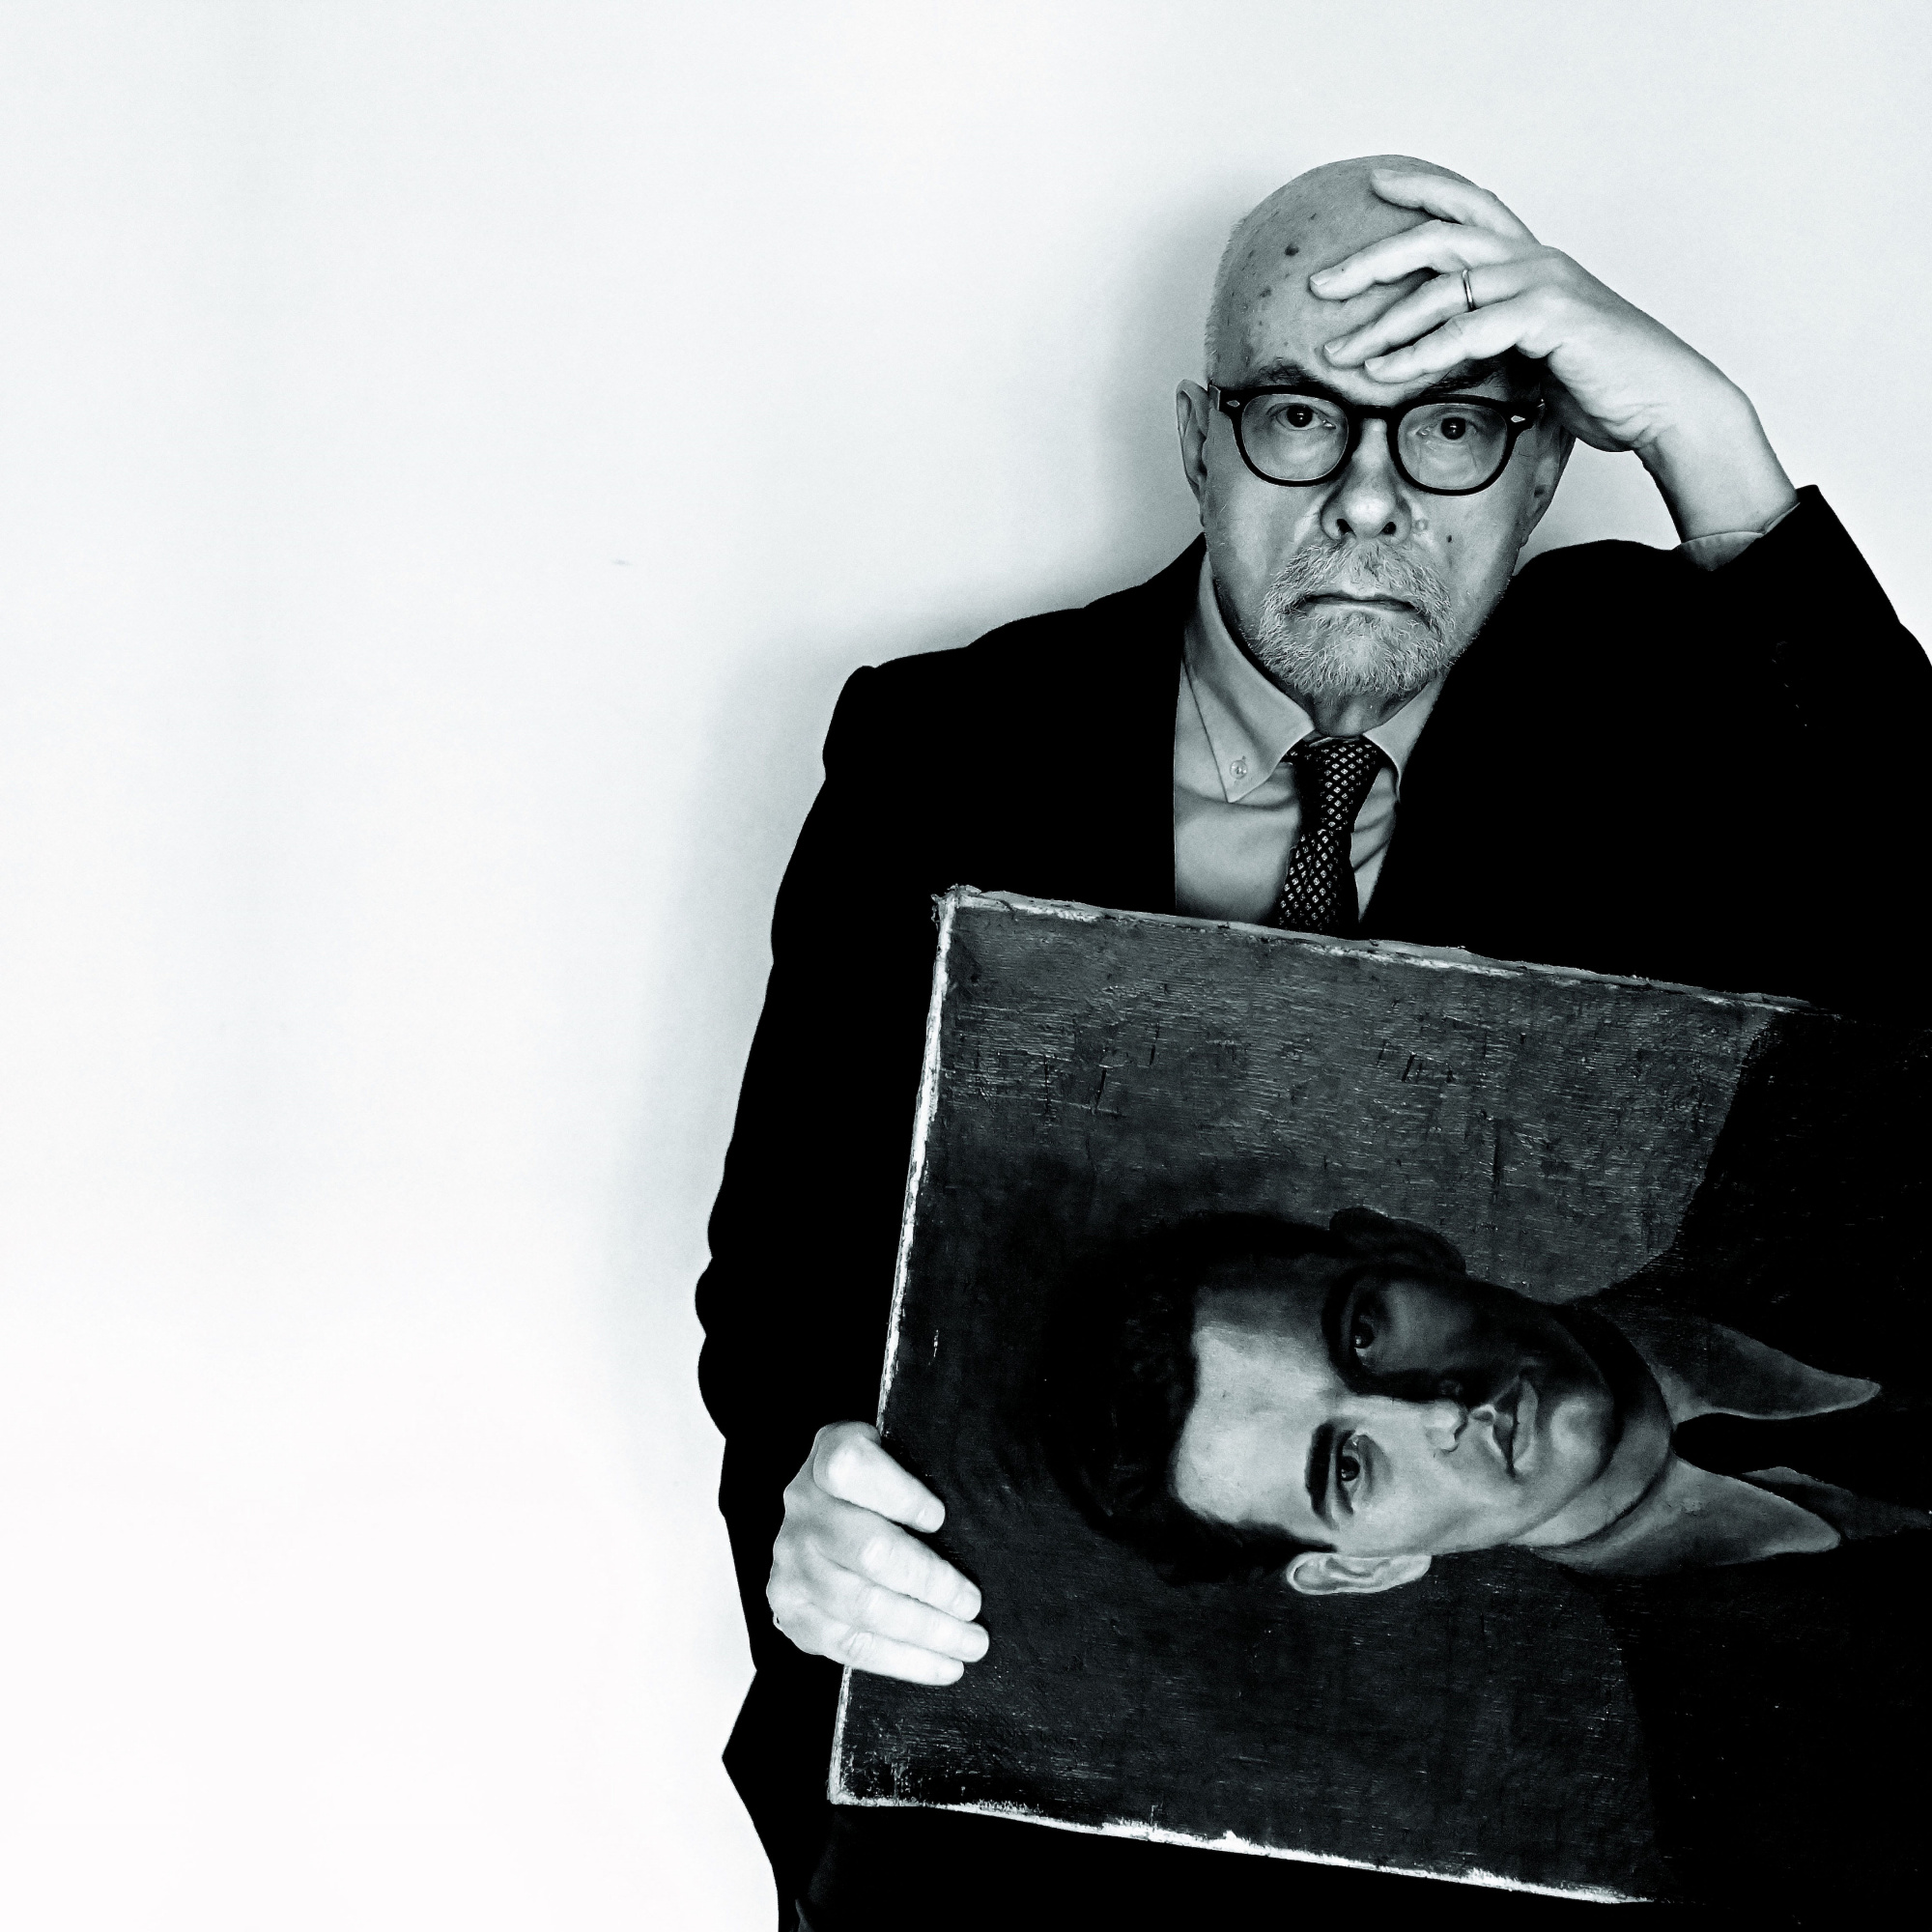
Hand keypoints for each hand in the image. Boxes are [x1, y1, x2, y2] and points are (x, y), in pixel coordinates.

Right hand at [767, 1421, 988, 1685]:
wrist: (825, 1514)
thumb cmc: (882, 1485)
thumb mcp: (899, 1455)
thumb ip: (926, 1470)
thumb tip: (980, 1516)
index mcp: (829, 1454)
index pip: (852, 1468)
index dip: (899, 1494)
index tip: (940, 1518)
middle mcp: (803, 1506)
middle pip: (869, 1550)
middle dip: (931, 1584)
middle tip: (973, 1605)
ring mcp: (791, 1561)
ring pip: (862, 1607)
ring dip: (926, 1632)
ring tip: (971, 1643)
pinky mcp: (791, 1609)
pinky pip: (849, 1646)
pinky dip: (902, 1661)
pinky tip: (942, 1665)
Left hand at [1311, 169, 1795, 538]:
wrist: (1663, 404)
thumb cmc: (1601, 386)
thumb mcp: (1532, 357)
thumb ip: (1489, 343)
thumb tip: (1437, 357)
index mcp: (1531, 262)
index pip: (1470, 208)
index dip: (1423, 191)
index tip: (1374, 184)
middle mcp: (1534, 260)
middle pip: (1438, 238)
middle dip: (1372, 261)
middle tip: (1321, 286)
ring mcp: (1543, 282)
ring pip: (1443, 288)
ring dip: (1383, 324)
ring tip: (1339, 355)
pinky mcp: (1549, 315)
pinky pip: (1466, 330)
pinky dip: (1420, 354)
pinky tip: (1384, 373)